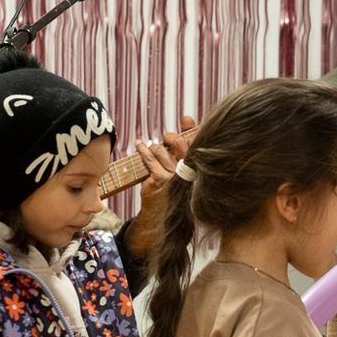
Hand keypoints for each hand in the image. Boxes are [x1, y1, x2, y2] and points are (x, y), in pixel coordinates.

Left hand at [122, 118, 195, 258]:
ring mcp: (173, 176)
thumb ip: (186, 144)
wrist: (164, 217)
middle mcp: (188, 172)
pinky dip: (142, 150)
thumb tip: (187, 118)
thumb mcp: (183, 168)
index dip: (191, 130)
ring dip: (155, 148)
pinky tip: (139, 144)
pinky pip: (149, 159)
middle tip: (167, 140)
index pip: (196, 144)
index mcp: (197, 169)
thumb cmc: (175, 189)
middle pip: (178, 143)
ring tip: (154, 152)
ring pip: (161, 149)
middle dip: (170, 139)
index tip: (186, 119)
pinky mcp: (158, 180)